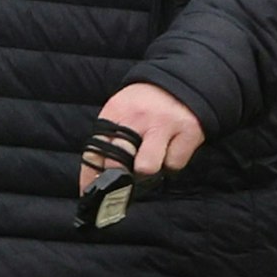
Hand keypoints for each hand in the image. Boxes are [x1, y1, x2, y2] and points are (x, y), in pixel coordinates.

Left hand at [80, 84, 204, 194]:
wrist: (183, 82)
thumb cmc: (146, 104)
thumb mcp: (122, 111)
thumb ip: (110, 138)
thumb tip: (98, 177)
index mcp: (115, 111)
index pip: (94, 150)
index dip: (90, 177)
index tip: (89, 194)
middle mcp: (138, 117)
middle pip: (117, 162)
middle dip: (118, 180)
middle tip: (123, 184)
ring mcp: (164, 124)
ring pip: (147, 167)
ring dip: (148, 172)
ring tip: (151, 159)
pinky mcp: (187, 132)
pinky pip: (174, 165)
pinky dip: (172, 163)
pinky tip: (171, 149)